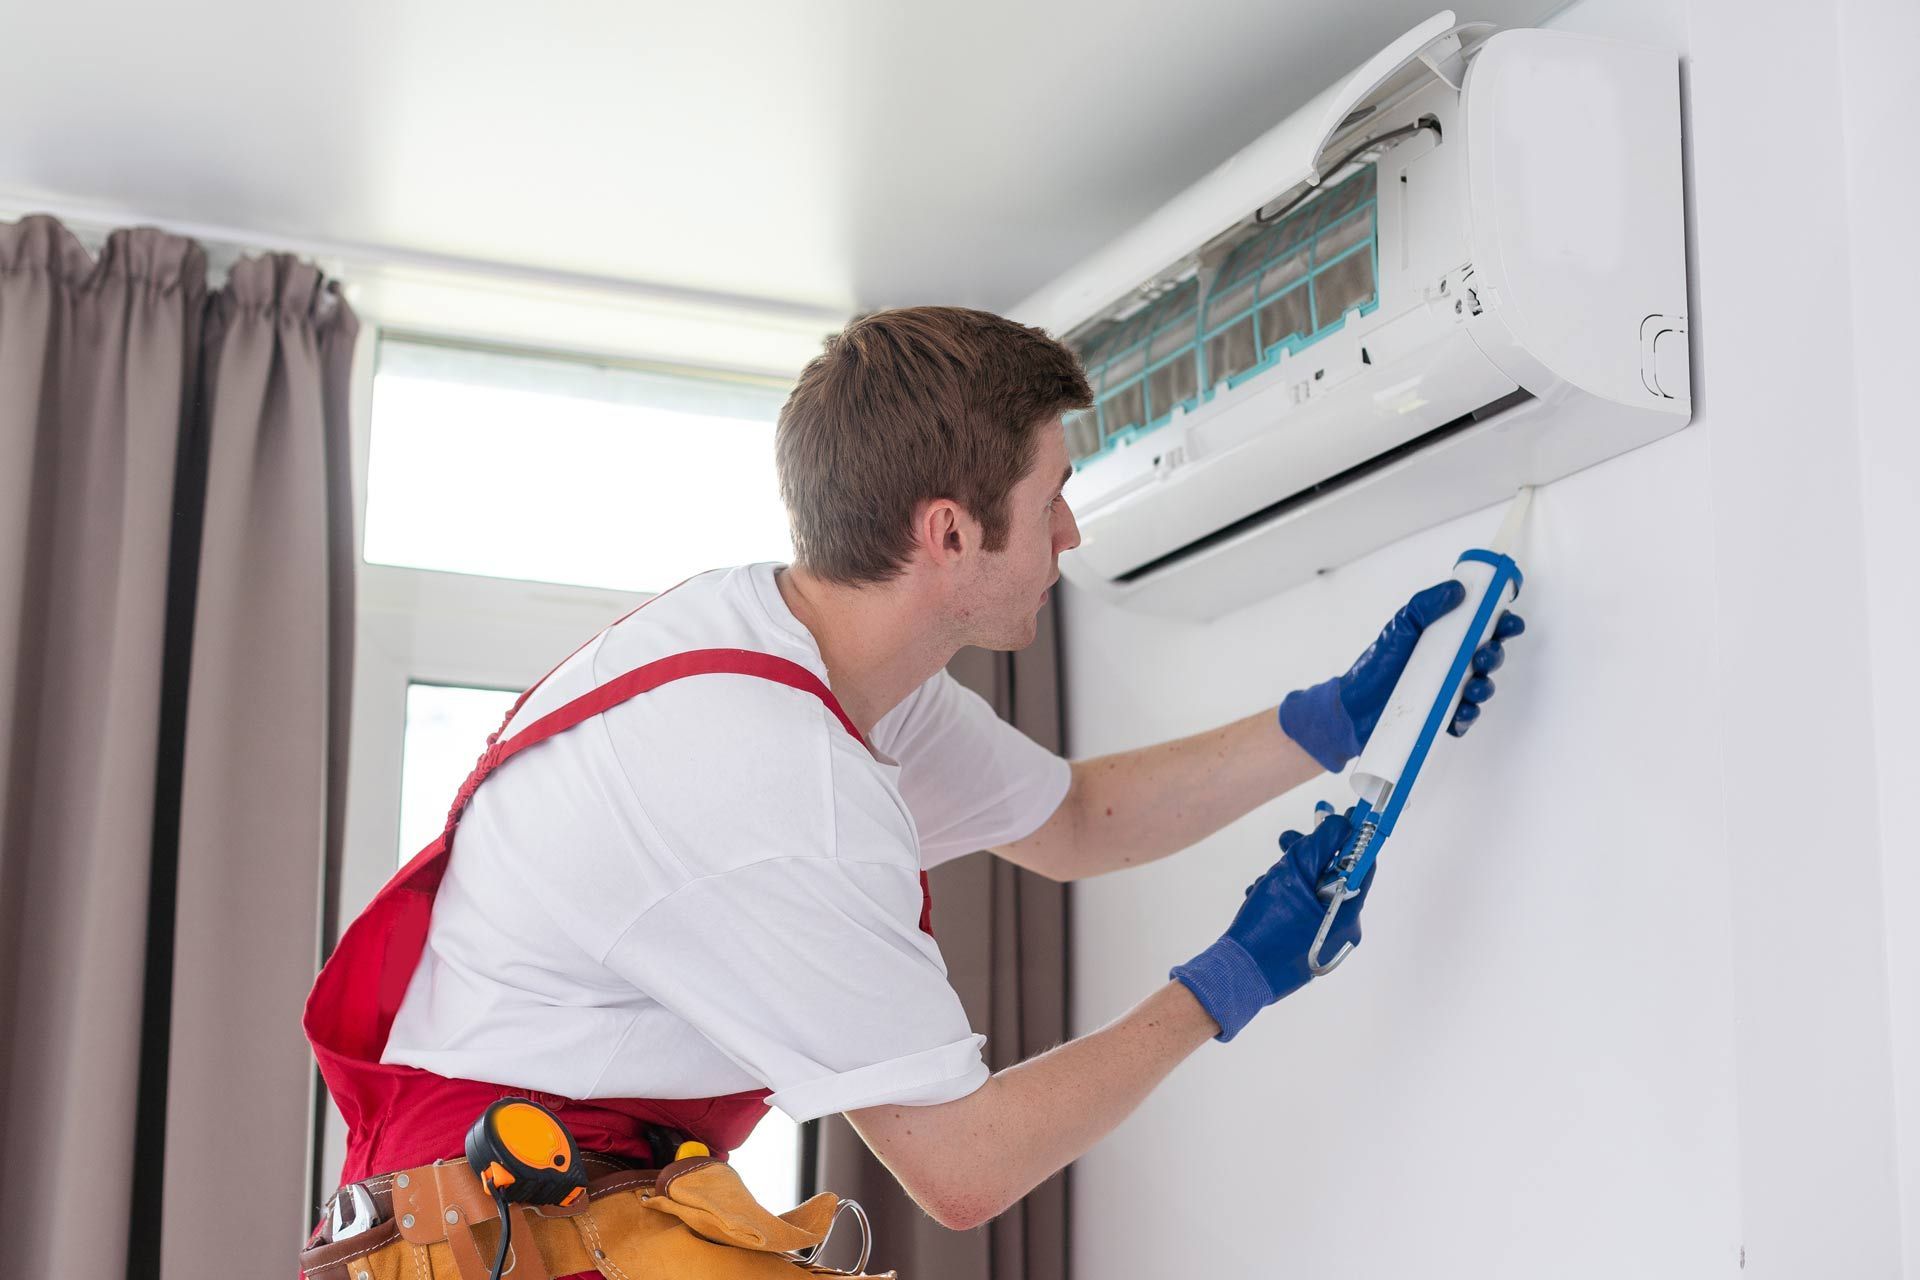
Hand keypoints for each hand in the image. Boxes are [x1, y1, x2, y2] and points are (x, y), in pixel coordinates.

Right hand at [1169, 802, 1374, 1041]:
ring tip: (1264, 879)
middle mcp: (1341, 928)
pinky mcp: (1302, 946)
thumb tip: (1342, 824)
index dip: (1352, 836)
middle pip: (1333, 877)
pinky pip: (1299, 911)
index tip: (1340, 814)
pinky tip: (1260, 897)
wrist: (1239, 973)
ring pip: (1311, 892)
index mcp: (1349, 913)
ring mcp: (1321, 940)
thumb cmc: (1269, 924)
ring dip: (1287, 876)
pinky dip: (1281, 897)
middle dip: (1307, 855)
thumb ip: (1321, 844)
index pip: (1363, 865)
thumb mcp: (1294, 873)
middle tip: (1287, 839)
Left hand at [1279, 581, 1525, 772]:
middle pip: (1489, 658)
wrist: (1353, 704)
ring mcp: (1450, 692)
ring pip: (1481, 689)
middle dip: (1495, 655)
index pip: (1485, 629)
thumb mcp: (1400, 627)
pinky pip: (1464, 719)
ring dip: (1486, 687)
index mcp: (1448, 639)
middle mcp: (1454, 665)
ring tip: (1474, 686)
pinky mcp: (1443, 717)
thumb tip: (1457, 589)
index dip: (1503, 625)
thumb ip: (1425, 605)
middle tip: (1484, 655)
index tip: (1509, 622)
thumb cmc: (1378, 662)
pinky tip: (1462, 712)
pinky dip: (1468, 717)